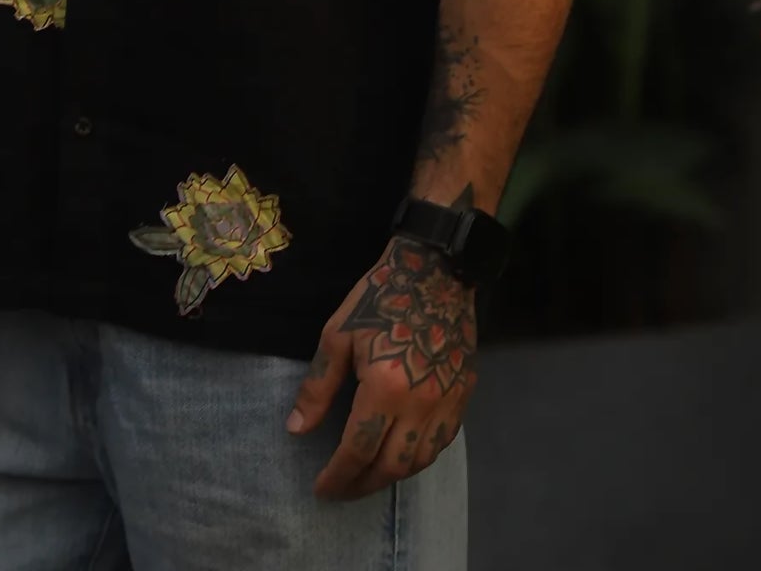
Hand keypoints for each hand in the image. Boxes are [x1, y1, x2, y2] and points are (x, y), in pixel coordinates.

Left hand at [286, 235, 476, 501]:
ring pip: (421, 461)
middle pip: (392, 466)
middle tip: (341, 489)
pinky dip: (421, 457)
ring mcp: (448, 401)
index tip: (320, 489)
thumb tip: (297, 430)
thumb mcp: (338, 334)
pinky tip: (403, 454)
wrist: (436, 270)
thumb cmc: (380, 297)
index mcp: (385, 387)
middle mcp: (421, 403)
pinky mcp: (464, 394)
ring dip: (392, 476)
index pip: (358, 449)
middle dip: (362, 485)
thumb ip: (318, 386)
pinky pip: (444, 442)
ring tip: (368, 476)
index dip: (338, 476)